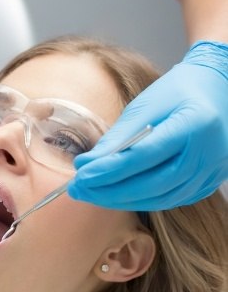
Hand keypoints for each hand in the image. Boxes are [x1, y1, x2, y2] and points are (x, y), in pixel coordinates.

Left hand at [68, 41, 227, 210]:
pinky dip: (139, 201)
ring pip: (159, 199)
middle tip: (78, 190)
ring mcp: (211, 172)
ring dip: (120, 200)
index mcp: (194, 124)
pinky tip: (115, 196)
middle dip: (109, 191)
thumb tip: (86, 165)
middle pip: (151, 184)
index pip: (144, 155)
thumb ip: (117, 137)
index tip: (80, 176)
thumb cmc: (176, 92)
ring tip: (90, 194)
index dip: (109, 170)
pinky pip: (168, 200)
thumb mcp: (144, 105)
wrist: (217, 91)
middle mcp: (208, 154)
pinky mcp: (207, 184)